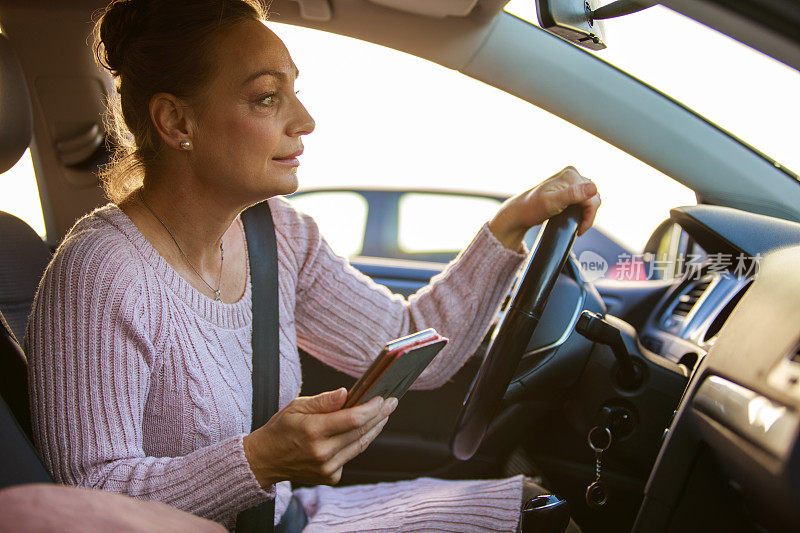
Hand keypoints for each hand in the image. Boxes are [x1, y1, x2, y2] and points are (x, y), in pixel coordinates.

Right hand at [242, 388, 396, 487]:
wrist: (265, 460)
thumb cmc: (281, 429)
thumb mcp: (296, 406)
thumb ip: (323, 401)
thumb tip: (346, 393)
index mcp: (313, 431)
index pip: (352, 419)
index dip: (371, 408)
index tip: (382, 398)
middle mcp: (322, 452)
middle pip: (361, 432)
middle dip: (380, 415)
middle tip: (392, 403)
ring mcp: (327, 468)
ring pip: (360, 445)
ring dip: (375, 429)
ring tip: (384, 414)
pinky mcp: (330, 477)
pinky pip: (351, 456)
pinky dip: (359, 442)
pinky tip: (365, 430)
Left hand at [488, 166, 600, 250]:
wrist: (520, 212)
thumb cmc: (532, 208)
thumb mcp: (552, 202)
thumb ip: (572, 194)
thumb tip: (593, 188)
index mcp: (570, 175)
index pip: (592, 196)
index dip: (590, 215)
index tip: (580, 229)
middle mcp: (571, 174)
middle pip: (593, 196)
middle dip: (588, 214)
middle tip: (579, 228)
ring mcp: (570, 180)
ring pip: (590, 198)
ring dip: (587, 212)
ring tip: (576, 224)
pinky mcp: (568, 188)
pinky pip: (584, 198)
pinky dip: (583, 209)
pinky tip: (575, 217)